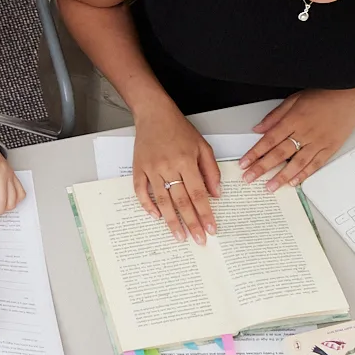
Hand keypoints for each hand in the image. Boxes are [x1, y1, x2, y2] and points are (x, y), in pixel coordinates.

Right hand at [132, 104, 220, 243]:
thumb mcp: (203, 146)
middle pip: (181, 201)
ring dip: (171, 221)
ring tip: (179, 236)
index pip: (198, 194)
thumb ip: (211, 171)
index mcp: (187, 161)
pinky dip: (147, 205)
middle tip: (198, 240)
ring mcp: (151, 168)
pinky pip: (141, 191)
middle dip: (191, 223)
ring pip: (162, 200)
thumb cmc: (180, 129)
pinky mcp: (138, 168)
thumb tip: (215, 195)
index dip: (205, 214)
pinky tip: (156, 217)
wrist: (154, 114)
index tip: (211, 229)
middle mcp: (169, 166)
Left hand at [240, 85, 354, 189]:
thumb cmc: (323, 95)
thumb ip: (275, 116)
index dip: (255, 153)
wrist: (351, 95)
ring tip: (270, 187)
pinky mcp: (330, 147)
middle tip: (250, 178)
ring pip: (297, 163)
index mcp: (293, 120)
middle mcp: (305, 132)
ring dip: (282, 176)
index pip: (269, 140)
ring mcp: (319, 142)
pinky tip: (294, 182)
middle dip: (262, 168)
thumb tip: (258, 129)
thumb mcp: (294, 99)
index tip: (244, 163)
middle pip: (280, 153)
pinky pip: (315, 164)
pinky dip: (304, 174)